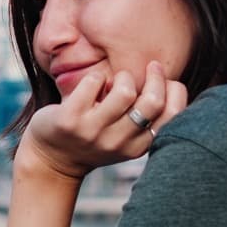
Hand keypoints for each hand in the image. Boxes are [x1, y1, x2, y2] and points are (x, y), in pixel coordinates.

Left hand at [17, 61, 188, 182]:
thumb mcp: (125, 137)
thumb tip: (168, 80)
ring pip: (125, 91)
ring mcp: (93, 132)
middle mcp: (118, 143)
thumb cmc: (96, 137)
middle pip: (152, 101)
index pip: (172, 116)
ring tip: (115, 80)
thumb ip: (146, 117)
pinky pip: (94, 82)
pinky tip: (92, 85)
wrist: (52, 159)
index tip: (165, 80)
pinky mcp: (70, 119)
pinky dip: (96, 76)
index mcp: (138, 147)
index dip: (174, 90)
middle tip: (150, 67)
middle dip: (155, 76)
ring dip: (123, 76)